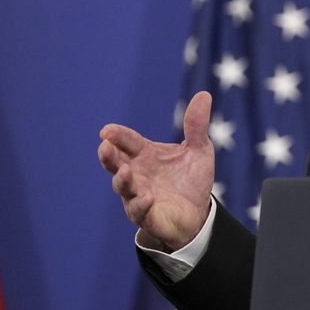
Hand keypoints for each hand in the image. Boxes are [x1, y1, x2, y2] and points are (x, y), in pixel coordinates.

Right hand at [98, 91, 215, 251]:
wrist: (198, 213)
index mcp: (145, 154)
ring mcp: (137, 195)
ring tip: (125, 171)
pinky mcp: (145, 215)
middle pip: (115, 162)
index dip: (117, 135)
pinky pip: (138, 211)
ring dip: (122, 179)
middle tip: (105, 146)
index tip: (107, 131)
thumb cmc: (191, 179)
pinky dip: (141, 204)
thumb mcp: (199, 150)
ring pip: (122, 187)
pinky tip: (147, 197)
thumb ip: (196, 126)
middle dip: (108, 155)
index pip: (127, 141)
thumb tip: (204, 94)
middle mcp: (136, 173)